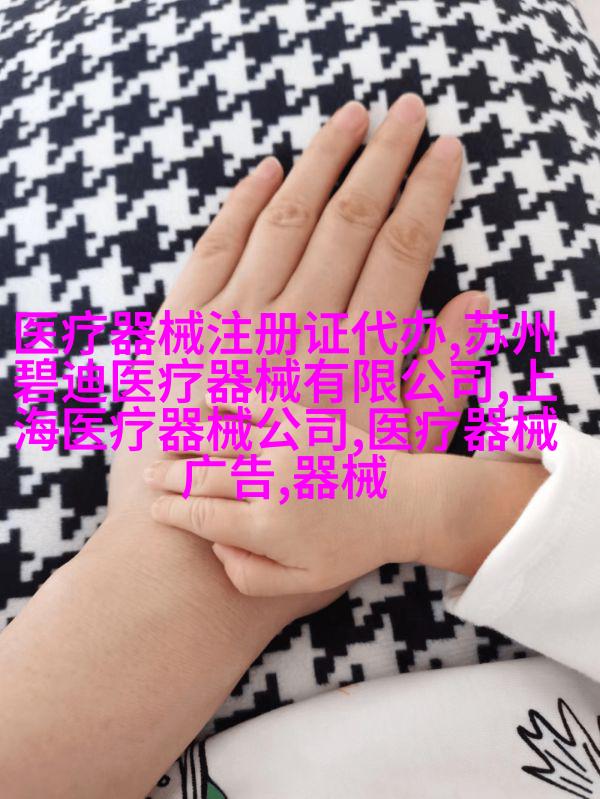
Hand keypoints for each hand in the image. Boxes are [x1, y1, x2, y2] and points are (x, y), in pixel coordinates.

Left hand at [108, 92, 480, 612]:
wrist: (193, 549)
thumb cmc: (304, 506)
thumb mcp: (393, 457)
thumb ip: (441, 377)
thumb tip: (477, 301)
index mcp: (352, 358)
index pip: (400, 249)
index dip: (427, 192)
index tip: (447, 149)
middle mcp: (296, 331)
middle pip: (348, 220)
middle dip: (383, 156)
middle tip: (409, 108)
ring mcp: (235, 326)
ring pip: (286, 221)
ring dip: (320, 161)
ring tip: (349, 117)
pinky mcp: (183, 332)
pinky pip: (214, 249)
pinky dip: (240, 205)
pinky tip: (267, 171)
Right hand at [145, 397, 422, 593]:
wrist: (400, 503)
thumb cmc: (350, 547)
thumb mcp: (303, 583)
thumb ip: (249, 577)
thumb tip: (214, 546)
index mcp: (265, 528)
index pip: (199, 517)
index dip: (170, 513)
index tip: (155, 510)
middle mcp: (268, 483)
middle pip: (199, 477)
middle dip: (167, 478)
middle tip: (149, 476)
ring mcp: (283, 447)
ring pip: (217, 439)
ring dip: (184, 440)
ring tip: (165, 443)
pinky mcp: (299, 420)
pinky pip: (251, 404)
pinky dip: (223, 400)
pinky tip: (202, 402)